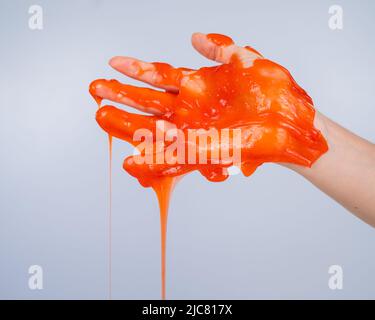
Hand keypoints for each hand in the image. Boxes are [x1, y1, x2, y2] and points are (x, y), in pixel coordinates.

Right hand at [90, 33, 327, 186]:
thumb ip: (220, 49)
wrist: (291, 125)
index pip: (161, 74)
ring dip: (127, 124)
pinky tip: (131, 161)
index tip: (113, 62)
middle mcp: (191, 108)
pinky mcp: (203, 152)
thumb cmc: (275, 93)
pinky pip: (173, 157)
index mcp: (199, 86)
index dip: (137, 69)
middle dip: (122, 94)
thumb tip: (195, 37)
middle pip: (149, 100)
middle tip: (95, 89)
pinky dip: (152, 161)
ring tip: (102, 117)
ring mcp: (195, 130)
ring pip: (153, 127)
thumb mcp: (247, 61)